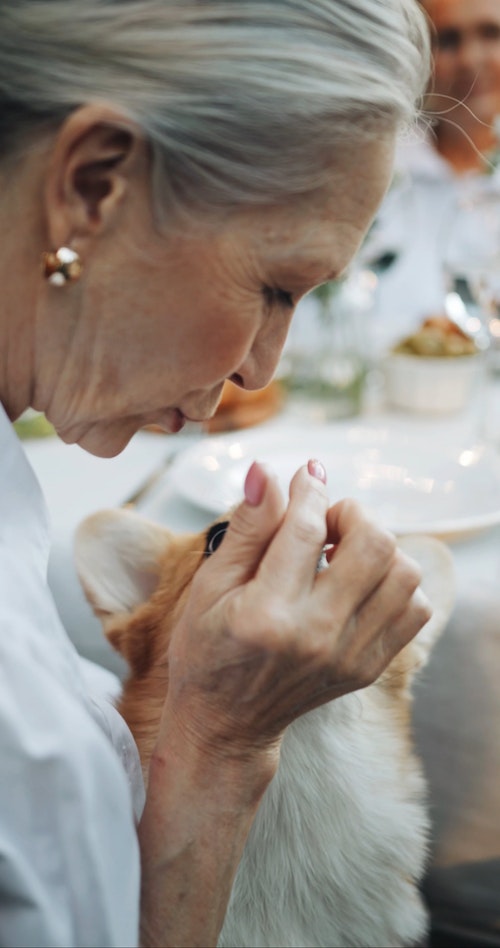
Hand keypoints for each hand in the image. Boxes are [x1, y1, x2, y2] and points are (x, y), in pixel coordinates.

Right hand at [162, 459, 430, 765]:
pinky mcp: (369, 667)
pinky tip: (359, 581)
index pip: (306, 529)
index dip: (309, 490)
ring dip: (378, 546)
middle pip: (373, 544)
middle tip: (324, 522)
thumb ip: (247, 527)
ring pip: (403, 573)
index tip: (306, 474)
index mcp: (267, 614)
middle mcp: (317, 636)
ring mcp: (350, 656)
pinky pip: (413, 608)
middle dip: (352, 514)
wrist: (226, 723)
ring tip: (342, 551)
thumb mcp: (210, 585)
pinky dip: (395, 582)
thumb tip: (267, 471)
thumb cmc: (208, 649)